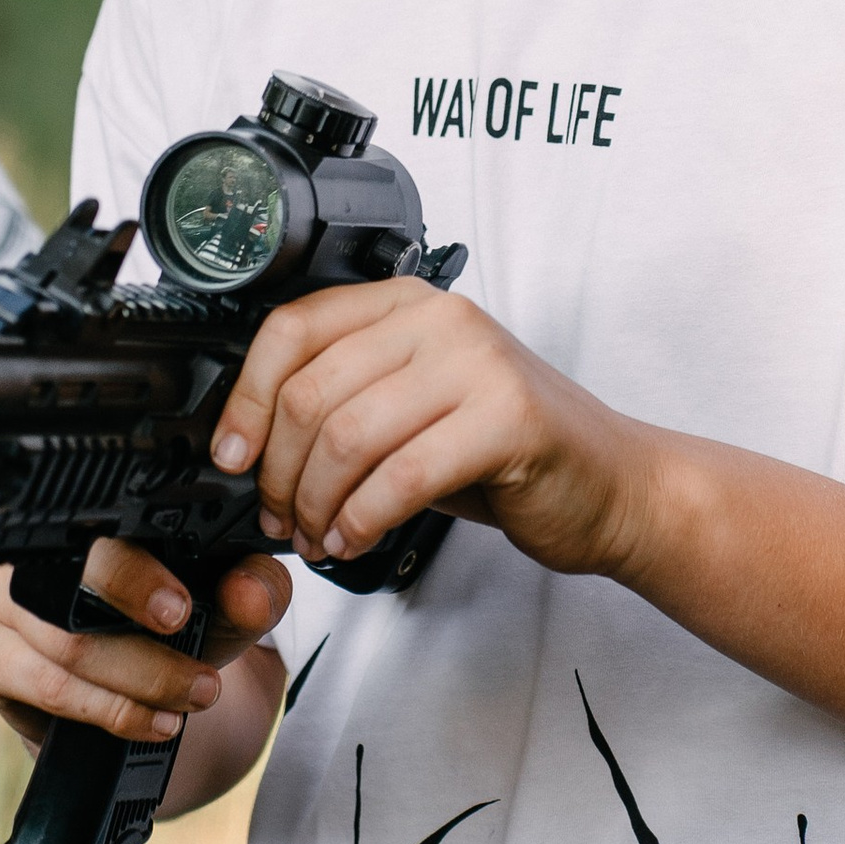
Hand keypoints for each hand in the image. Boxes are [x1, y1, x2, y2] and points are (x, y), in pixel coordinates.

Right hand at [0, 540, 290, 756]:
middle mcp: (32, 549)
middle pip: (68, 591)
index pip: (96, 528)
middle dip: (141, 645)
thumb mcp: (226, 600)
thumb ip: (252, 587)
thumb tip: (249, 591)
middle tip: (201, 679)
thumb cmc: (174, 620)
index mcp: (90, 515)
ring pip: (63, 649)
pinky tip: (152, 721)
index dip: (134, 575)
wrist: (133, 677)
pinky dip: (107, 711)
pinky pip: (46, 689)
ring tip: (190, 702)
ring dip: (137, 686)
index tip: (181, 610)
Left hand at [212, 277, 641, 576]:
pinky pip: (401, 477)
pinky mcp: (508, 420)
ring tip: (320, 536)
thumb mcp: (413, 409)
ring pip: (347, 437)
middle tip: (282, 517)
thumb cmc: (505, 453)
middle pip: (312, 391)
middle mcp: (441, 319)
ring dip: (317, 505)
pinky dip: (361, 521)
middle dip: (280, 472)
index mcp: (406, 303)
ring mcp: (478, 364)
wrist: (612, 486)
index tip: (232, 456)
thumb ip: (344, 403)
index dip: (247, 399)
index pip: (293, 328)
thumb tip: (250, 443)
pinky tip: (356, 540)